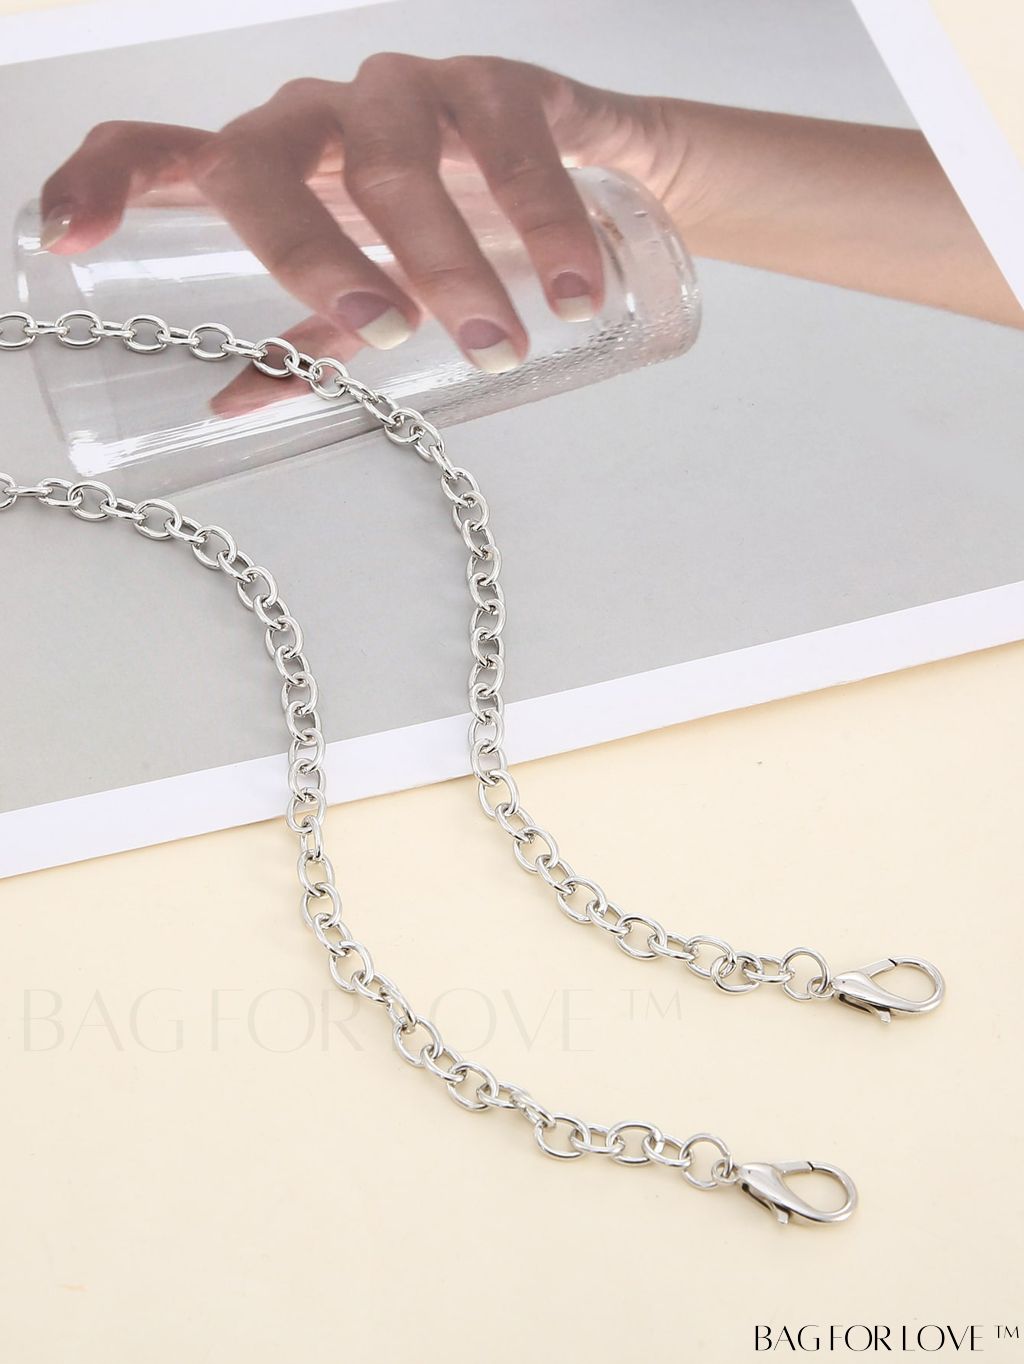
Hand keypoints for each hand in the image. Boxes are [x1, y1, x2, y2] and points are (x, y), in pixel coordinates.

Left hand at [40, 53, 690, 405]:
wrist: (582, 188)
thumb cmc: (448, 241)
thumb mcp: (368, 297)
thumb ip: (306, 341)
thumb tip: (226, 407)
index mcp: (270, 168)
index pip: (162, 150)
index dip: (102, 182)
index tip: (72, 240)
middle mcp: (323, 117)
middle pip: (269, 161)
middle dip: (316, 257)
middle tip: (394, 335)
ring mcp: (411, 91)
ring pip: (395, 158)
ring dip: (447, 260)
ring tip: (499, 342)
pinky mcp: (501, 83)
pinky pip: (511, 143)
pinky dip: (543, 223)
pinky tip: (573, 288)